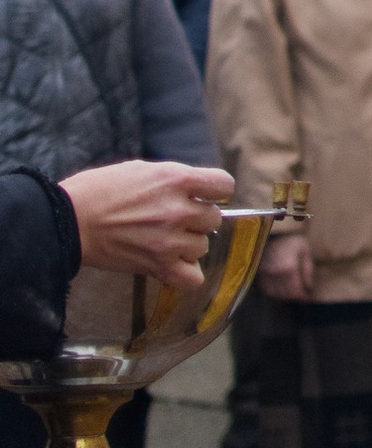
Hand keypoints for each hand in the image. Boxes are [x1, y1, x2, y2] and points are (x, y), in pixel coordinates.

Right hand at [60, 160, 231, 290]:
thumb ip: (175, 180)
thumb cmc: (100, 190)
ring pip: (202, 247)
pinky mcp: (157, 265)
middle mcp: (178, 209)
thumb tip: (199, 192)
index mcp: (176, 178)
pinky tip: (170, 264)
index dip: (214, 191)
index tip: (202, 195)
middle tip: (171, 219)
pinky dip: (185, 273)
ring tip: (161, 240)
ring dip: (187, 245)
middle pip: (213, 219)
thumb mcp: (142, 170)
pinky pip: (192, 277)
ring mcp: (169, 239)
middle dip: (196, 219)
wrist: (70, 220)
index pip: (224, 185)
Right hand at [262, 234, 314, 300]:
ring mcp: (266, 276)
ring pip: (277, 294)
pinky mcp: (259, 276)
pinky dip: (276, 293)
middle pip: (287, 294)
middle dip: (296, 297)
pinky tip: (282, 290)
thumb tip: (309, 286)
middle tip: (302, 297)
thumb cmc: (288, 242)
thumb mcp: (304, 250)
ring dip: (286, 296)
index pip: (296, 290)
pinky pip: (268, 291)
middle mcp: (276, 274)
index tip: (308, 298)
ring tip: (293, 294)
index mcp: (289, 267)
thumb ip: (308, 268)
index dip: (303, 296)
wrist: (267, 235)